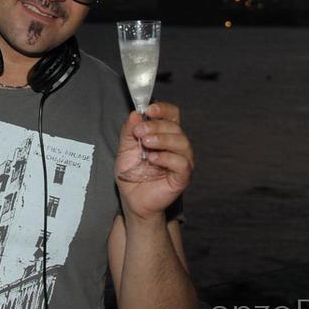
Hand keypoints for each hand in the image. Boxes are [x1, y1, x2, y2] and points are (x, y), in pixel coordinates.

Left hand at [115, 102, 193, 220]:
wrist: (132, 200)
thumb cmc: (132, 174)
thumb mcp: (125, 149)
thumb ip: (129, 131)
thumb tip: (134, 114)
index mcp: (165, 135)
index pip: (172, 115)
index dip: (163, 109)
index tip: (148, 110)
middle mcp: (177, 146)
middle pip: (175, 127)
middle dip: (156, 126)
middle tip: (139, 131)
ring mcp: (182, 161)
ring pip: (182, 142)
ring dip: (162, 139)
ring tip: (145, 143)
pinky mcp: (183, 177)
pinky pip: (182, 163)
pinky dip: (167, 158)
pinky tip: (153, 158)